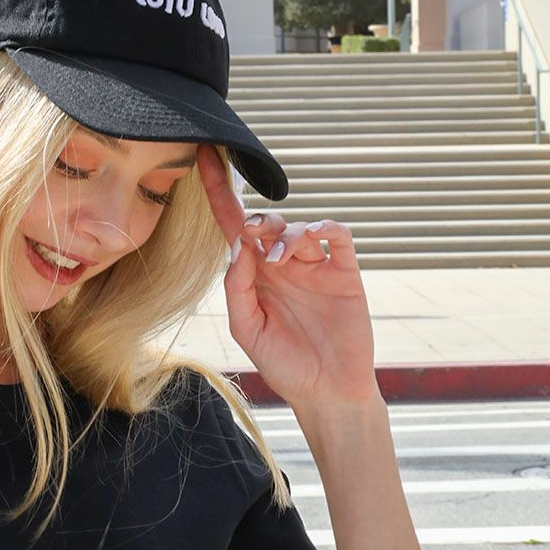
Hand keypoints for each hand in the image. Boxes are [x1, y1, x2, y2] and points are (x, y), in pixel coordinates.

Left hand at [195, 144, 379, 408]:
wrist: (326, 393)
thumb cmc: (283, 363)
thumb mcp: (247, 328)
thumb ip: (237, 286)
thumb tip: (238, 245)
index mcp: (255, 276)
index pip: (233, 225)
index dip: (219, 192)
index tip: (204, 156)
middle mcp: (284, 265)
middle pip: (267, 221)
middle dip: (257, 218)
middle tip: (253, 232)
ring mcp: (316, 267)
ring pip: (301, 226)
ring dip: (286, 233)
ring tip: (278, 258)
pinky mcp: (345, 273)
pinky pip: (338, 235)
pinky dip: (324, 228)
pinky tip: (309, 242)